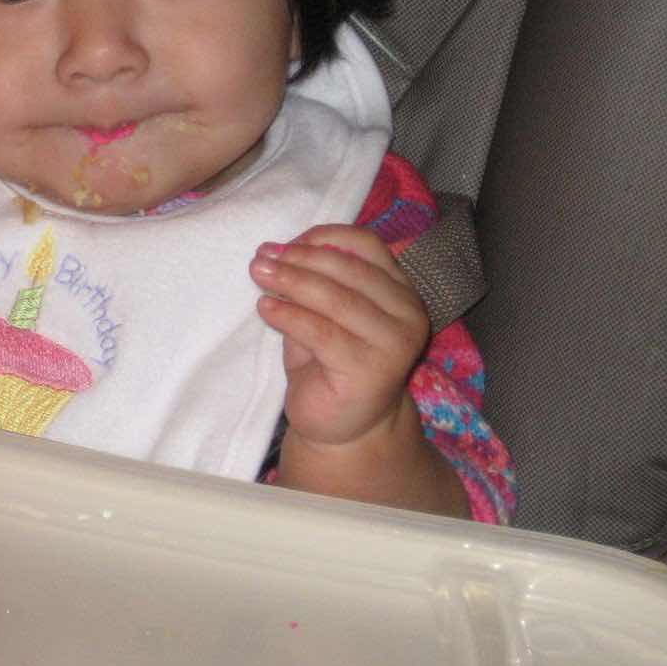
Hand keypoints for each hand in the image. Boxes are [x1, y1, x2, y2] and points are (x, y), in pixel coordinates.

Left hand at [249, 224, 429, 450]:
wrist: (345, 428)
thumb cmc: (331, 364)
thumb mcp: (325, 313)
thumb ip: (317, 281)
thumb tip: (279, 250)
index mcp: (401, 290)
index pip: (366, 246)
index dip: (323, 237)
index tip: (285, 243)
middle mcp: (408, 313)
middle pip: (349, 270)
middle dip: (299, 259)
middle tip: (261, 257)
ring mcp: (394, 342)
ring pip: (336, 299)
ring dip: (291, 282)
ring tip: (259, 274)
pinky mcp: (372, 369)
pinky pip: (322, 332)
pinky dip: (289, 315)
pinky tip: (265, 307)